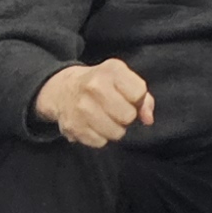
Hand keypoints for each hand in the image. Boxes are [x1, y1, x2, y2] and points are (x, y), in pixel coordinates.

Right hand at [37, 58, 153, 148]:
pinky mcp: (73, 127)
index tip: (128, 97)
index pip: (138, 92)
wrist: (63, 89)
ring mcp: (82, 107)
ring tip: (106, 118)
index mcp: (111, 70)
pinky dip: (100, 137)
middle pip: (128, 115)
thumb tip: (148, 119)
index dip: (137, 99)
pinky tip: (94, 125)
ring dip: (115, 129)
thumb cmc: (101, 84)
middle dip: (127, 116)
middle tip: (117, 110)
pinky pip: (101, 142)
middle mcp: (95, 86)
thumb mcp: (123, 80)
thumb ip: (143, 98)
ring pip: (116, 133)